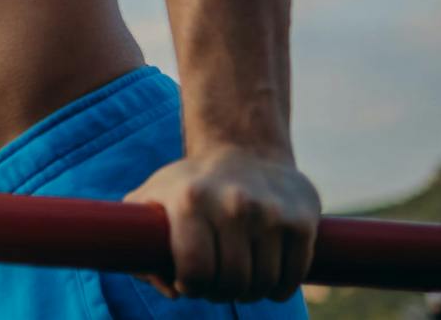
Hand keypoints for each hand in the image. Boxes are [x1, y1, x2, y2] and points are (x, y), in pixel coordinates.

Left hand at [124, 147, 319, 301]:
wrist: (245, 147)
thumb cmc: (191, 183)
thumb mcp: (153, 198)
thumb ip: (138, 243)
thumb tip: (169, 289)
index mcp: (190, 201)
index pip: (195, 270)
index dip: (192, 287)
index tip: (189, 284)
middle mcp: (233, 205)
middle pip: (232, 282)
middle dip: (220, 293)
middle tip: (216, 287)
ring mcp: (271, 213)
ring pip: (263, 283)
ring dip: (250, 293)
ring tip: (239, 283)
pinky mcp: (301, 221)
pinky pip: (292, 276)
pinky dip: (279, 289)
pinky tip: (267, 282)